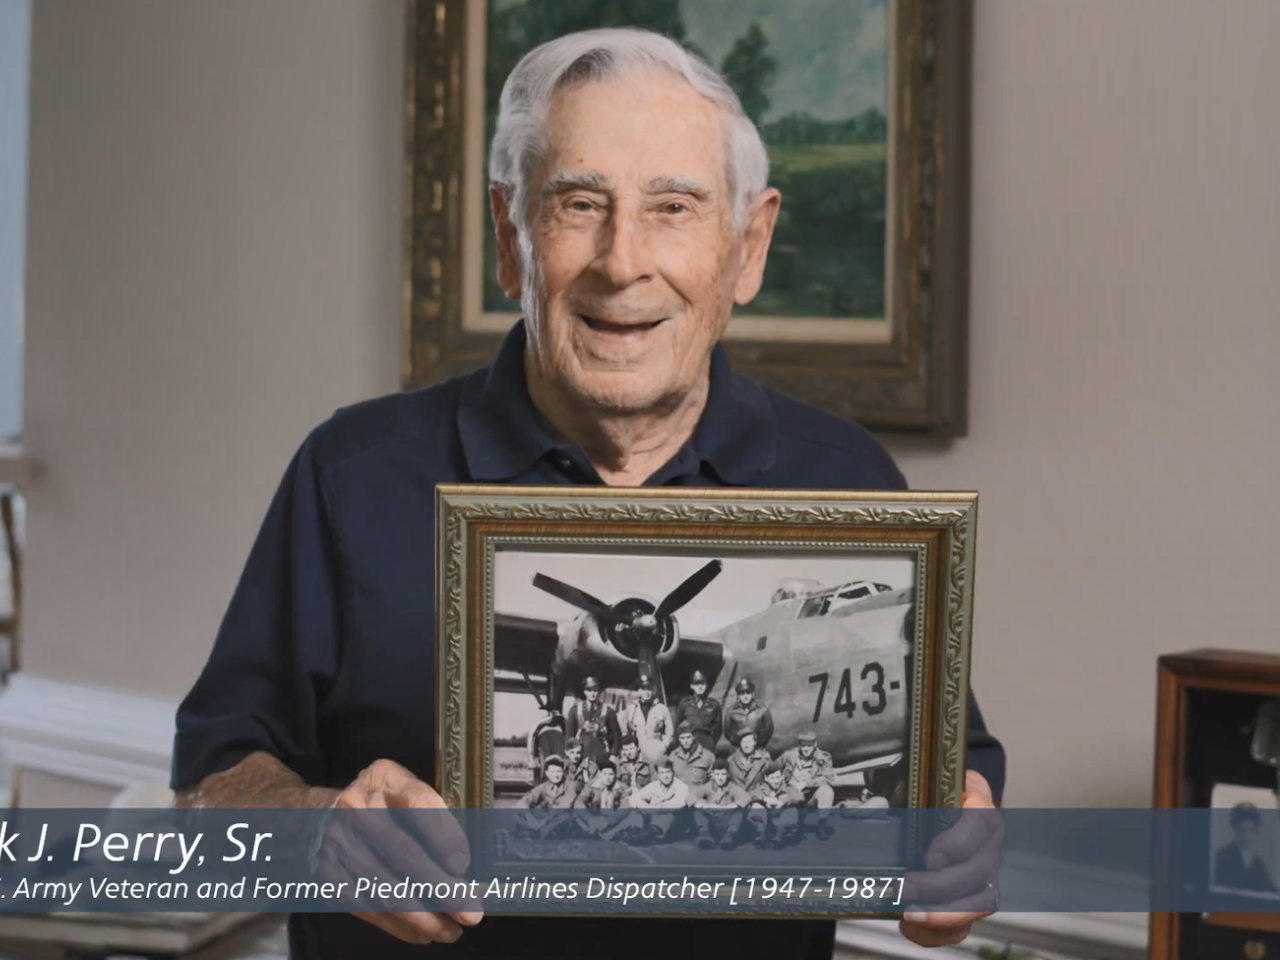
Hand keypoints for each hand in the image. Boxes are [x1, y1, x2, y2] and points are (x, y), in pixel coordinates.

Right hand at [316, 759, 482, 945]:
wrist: (313, 817)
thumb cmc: (377, 804)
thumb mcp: (402, 789)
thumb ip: (432, 814)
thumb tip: (464, 867)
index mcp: (385, 780)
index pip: (419, 805)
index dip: (444, 837)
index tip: (463, 865)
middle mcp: (357, 808)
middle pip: (404, 855)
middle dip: (442, 889)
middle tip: (470, 912)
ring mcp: (338, 844)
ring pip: (387, 891)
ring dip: (425, 918)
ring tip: (452, 931)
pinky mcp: (328, 877)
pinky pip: (369, 909)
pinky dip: (400, 927)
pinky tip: (423, 934)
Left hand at [899, 770, 1002, 947]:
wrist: (951, 803)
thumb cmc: (936, 792)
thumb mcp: (928, 779)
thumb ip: (914, 785)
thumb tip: (881, 795)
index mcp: (980, 808)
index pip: (979, 824)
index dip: (957, 845)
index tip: (929, 856)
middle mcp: (989, 844)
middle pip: (977, 872)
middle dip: (939, 886)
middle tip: (903, 888)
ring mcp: (986, 874)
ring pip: (977, 903)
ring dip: (941, 914)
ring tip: (909, 914)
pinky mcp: (972, 898)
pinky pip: (964, 922)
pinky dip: (938, 931)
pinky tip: (912, 927)